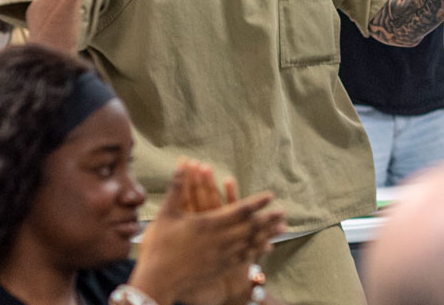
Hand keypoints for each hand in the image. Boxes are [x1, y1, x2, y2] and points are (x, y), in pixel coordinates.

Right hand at [129, 161, 285, 304]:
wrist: (158, 280)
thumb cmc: (160, 246)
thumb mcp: (166, 214)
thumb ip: (177, 188)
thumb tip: (182, 163)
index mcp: (208, 224)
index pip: (239, 210)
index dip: (257, 202)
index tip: (271, 195)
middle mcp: (220, 240)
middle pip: (251, 227)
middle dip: (269, 218)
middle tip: (284, 211)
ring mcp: (222, 256)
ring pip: (251, 243)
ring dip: (268, 233)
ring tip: (283, 227)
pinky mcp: (220, 268)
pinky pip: (244, 258)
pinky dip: (258, 251)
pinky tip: (267, 246)